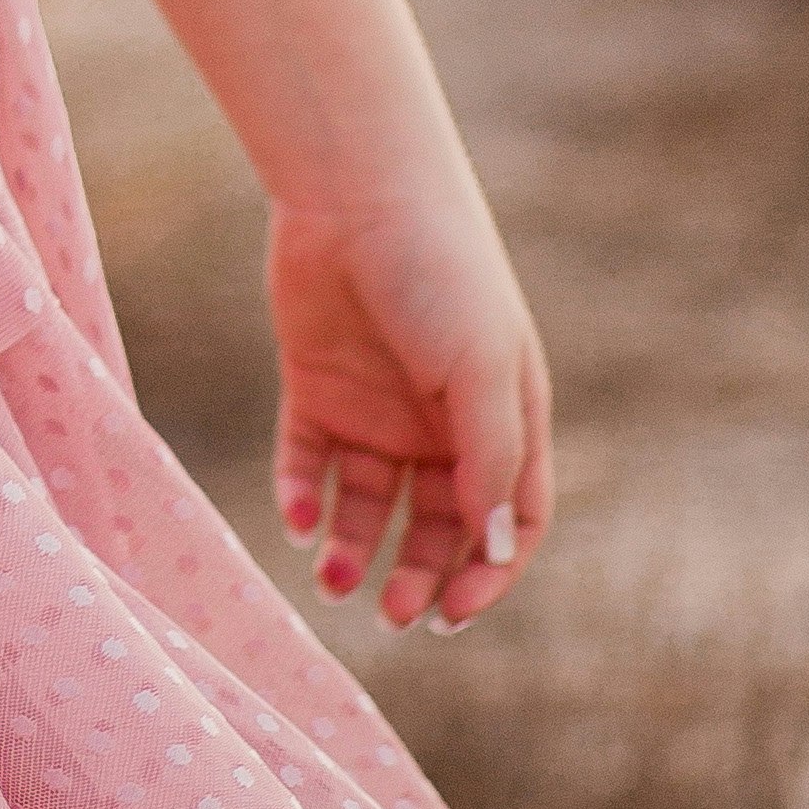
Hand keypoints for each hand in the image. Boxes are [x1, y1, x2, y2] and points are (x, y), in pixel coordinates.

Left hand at [266, 191, 553, 634]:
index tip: (454, 612)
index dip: (489, 573)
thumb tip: (496, 550)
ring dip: (354, 548)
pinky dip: (303, 498)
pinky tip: (299, 520)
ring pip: (367, 506)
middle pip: (436, 526)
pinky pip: (308, 464)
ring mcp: (377, 408)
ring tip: (333, 579)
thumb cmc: (439, 274)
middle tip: (392, 612)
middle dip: (418, 576)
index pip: (509, 520)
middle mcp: (441, 423)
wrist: (354, 195)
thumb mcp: (479, 370)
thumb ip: (490, 460)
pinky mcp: (316, 389)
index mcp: (502, 418)